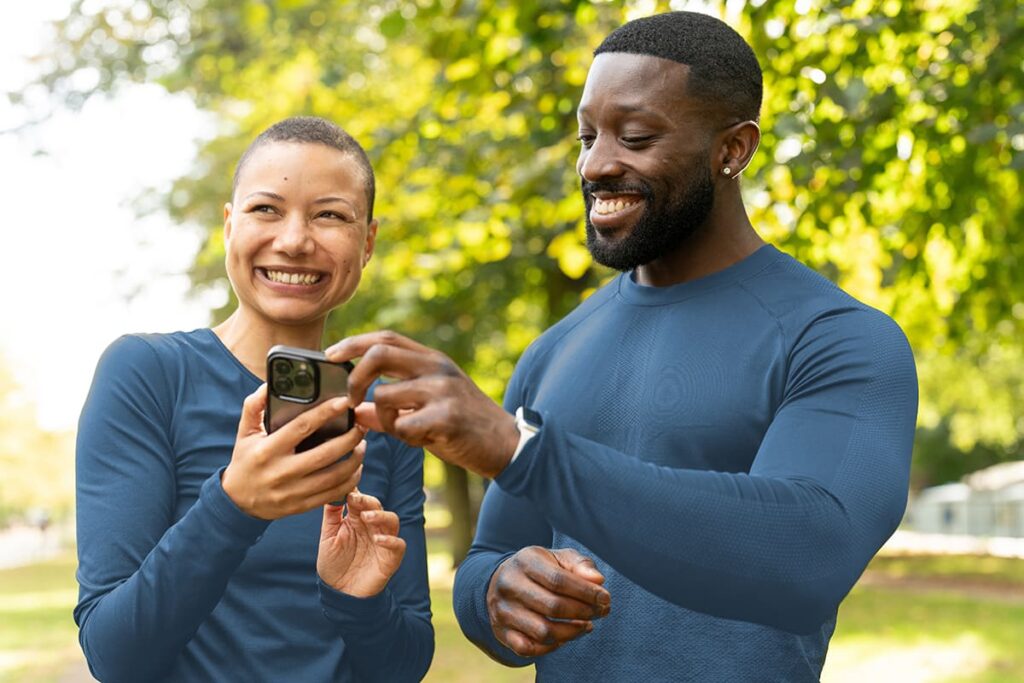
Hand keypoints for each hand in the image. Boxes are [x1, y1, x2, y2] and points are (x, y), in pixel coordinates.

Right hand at [222, 385, 365, 519]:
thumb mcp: (245, 432)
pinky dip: (351, 480)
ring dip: (355, 459)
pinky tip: (356, 468)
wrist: (236, 501)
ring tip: (362, 445)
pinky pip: (333, 494)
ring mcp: (292, 492)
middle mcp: (281, 472)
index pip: (302, 427)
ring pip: (334, 476)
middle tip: (361, 425)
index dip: (326, 412)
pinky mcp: (301, 506)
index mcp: (268, 450)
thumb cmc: (245, 460)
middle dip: (350, 438)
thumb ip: (254, 406)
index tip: (345, 401)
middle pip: (325, 454)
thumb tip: (268, 385)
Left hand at [317, 489, 405, 596]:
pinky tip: (378, 540)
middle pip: (377, 506)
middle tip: (356, 499)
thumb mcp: (327, 538)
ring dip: (381, 516)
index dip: (356, 492)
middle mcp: (372, 527)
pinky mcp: (391, 558)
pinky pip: (398, 545)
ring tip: (367, 517)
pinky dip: (391, 540)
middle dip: (368, 501)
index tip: (347, 487)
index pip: (360, 500)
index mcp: (356, 520)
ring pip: (392, 520)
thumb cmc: (333, 564)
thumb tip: (333, 492)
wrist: (339, 593)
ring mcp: (383, 541)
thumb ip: (331, 516)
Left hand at [325, 331, 519, 478]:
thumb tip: (356, 411)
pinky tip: (422, 439)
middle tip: (351, 400)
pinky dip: (403, 437)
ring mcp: (443, 390)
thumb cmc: (463, 426)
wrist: (506, 444)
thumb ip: (391, 409)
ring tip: (404, 429)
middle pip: (379, 353)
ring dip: (383, 418)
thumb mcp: (428, 409)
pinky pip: (403, 426)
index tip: (331, 354)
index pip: (386, 338)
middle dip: (355, 377)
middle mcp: (437, 368)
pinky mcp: (447, 417)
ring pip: (384, 396)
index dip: (354, 342)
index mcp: (432, 360)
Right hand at [487, 546, 610, 656]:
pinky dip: (551, 647)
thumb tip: (598, 581)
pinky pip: (528, 649)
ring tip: (587, 625)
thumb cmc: (539, 568)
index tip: (606, 598)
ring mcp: (503, 611)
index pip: (558, 580)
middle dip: (584, 612)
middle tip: (601, 612)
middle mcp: (509, 585)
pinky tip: (564, 637)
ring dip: (572, 632)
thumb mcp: (558, 558)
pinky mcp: (501, 632)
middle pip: (553, 606)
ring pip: (543, 632)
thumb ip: (580, 565)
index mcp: (525, 561)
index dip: (586, 592)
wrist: (502, 580)